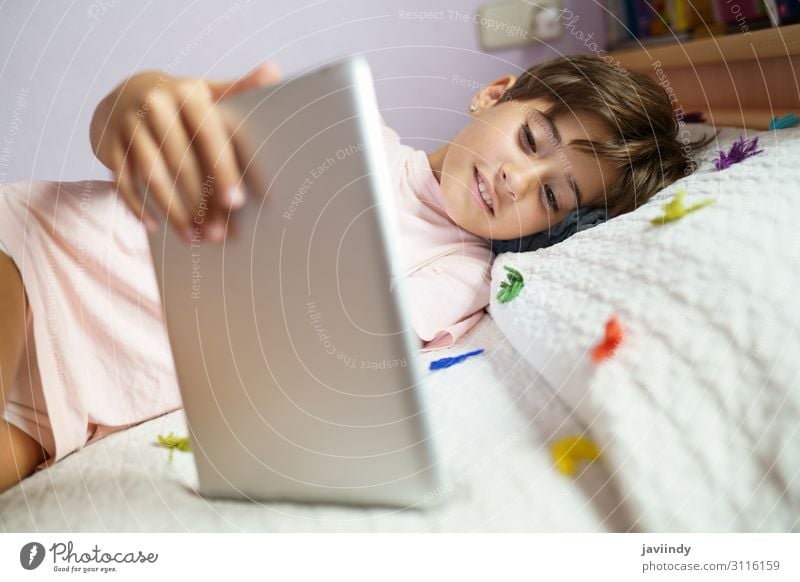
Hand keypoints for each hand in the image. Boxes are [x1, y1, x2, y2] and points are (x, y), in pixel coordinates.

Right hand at [90, 61, 281, 241]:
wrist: (128, 91)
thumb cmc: (183, 101)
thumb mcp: (209, 91)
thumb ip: (242, 86)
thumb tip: (275, 70)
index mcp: (187, 93)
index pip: (209, 136)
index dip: (223, 169)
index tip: (236, 202)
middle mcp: (154, 105)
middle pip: (180, 161)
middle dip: (200, 201)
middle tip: (218, 233)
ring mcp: (127, 124)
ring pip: (152, 176)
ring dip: (173, 212)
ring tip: (193, 238)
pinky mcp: (108, 144)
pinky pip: (123, 181)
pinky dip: (138, 207)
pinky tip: (155, 228)